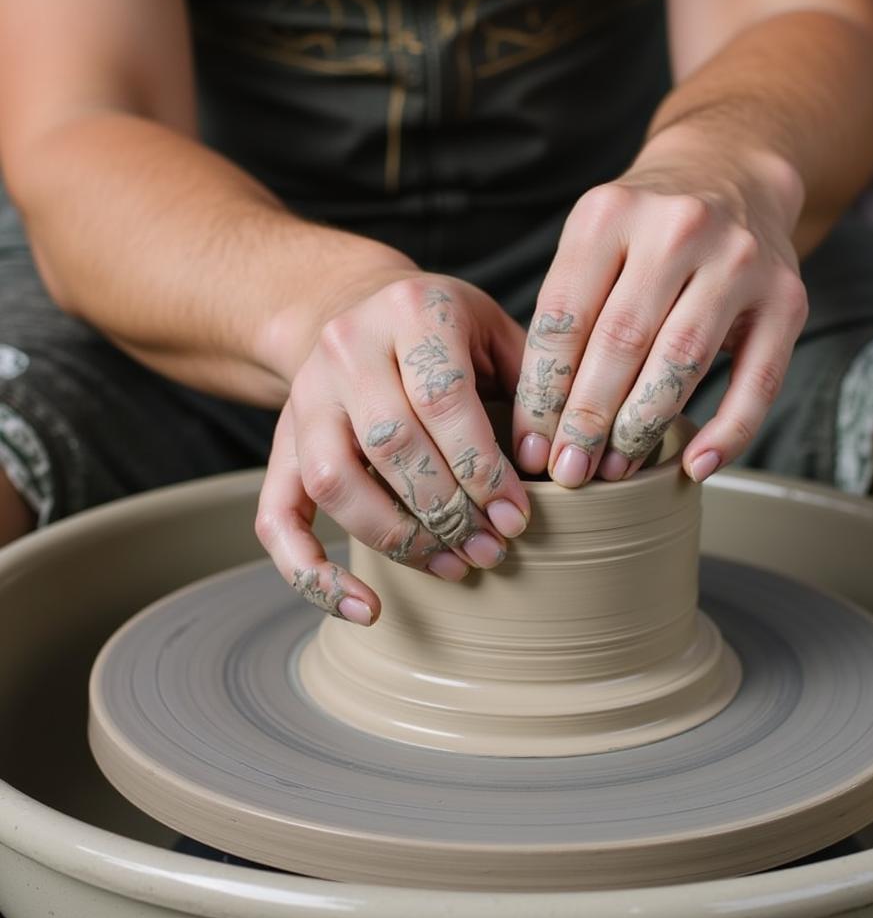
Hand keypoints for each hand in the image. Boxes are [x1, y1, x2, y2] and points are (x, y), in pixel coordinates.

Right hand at [256, 273, 529, 625]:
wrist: (354, 309)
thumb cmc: (444, 331)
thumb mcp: (494, 331)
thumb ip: (530, 387)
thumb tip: (550, 465)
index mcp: (410, 310)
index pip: (443, 399)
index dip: (481, 468)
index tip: (516, 518)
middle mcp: (346, 348)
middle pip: (390, 444)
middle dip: (447, 511)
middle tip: (491, 549)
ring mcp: (305, 398)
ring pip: (335, 482)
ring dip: (397, 539)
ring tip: (450, 566)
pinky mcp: (280, 445)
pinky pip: (276, 519)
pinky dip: (313, 575)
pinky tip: (365, 608)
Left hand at [512, 126, 807, 486]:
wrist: (732, 172)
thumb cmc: (645, 228)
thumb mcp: (593, 242)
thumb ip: (568, 312)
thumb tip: (539, 422)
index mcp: (610, 213)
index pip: (565, 318)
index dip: (544, 392)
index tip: (531, 446)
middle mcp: (677, 228)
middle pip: (621, 343)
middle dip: (587, 421)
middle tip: (568, 473)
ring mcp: (739, 260)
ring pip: (682, 362)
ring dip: (642, 429)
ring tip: (614, 471)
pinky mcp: (788, 297)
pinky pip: (758, 380)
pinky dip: (728, 431)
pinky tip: (697, 465)